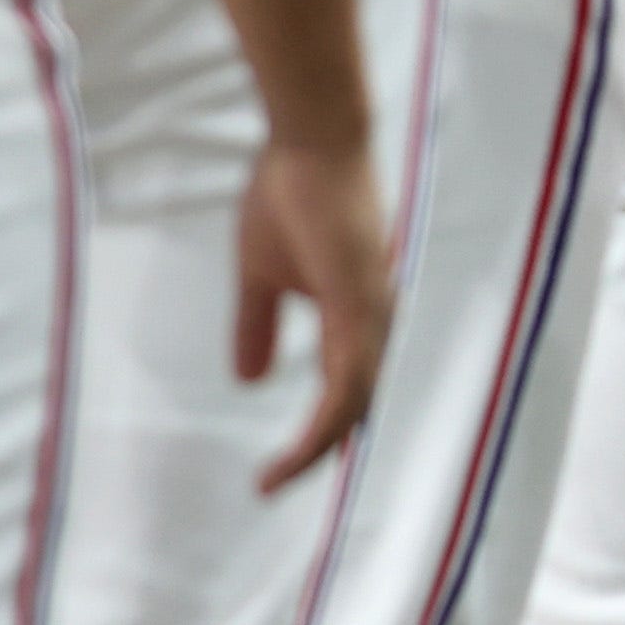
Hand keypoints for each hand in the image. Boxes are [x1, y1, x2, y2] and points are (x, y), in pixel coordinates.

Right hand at [232, 131, 398, 491]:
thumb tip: (251, 378)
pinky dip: (328, 420)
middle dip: (317, 452)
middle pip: (355, 408)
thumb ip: (259, 325)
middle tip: (274, 484)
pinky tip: (301, 446)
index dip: (314, 432)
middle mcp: (373, 321)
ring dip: (317, 446)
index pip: (344, 391)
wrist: (309, 141)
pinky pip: (350, 379)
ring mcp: (372, 313)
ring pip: (355, 403)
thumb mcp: (261, 275)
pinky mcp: (361, 303)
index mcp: (354, 316)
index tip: (272, 467)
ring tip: (277, 479)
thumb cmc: (289, 194)